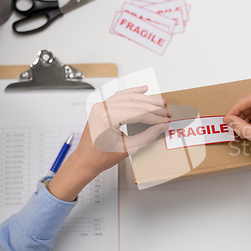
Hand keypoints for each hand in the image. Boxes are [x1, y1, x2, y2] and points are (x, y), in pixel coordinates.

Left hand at [47, 86, 169, 200]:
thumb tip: (161, 127)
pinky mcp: (101, 107)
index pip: (137, 113)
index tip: (165, 120)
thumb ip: (146, 136)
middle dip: (152, 107)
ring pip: (127, 97)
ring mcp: (100, 106)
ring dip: (145, 99)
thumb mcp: (127, 149)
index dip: (154, 117)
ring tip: (159, 102)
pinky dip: (132, 93)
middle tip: (166, 111)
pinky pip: (119, 96)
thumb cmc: (100, 157)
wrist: (84, 160)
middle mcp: (102, 109)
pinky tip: (142, 90)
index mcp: (107, 119)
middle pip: (133, 103)